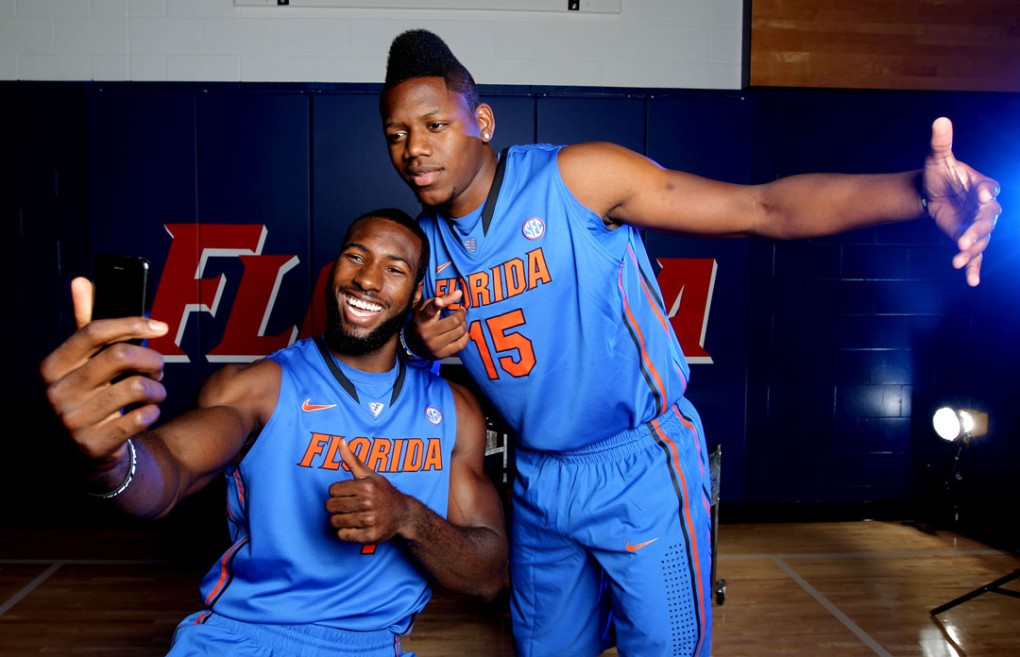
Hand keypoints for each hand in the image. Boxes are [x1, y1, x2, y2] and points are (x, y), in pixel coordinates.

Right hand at [39, 276, 168, 466]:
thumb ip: (85, 324)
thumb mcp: (83, 361)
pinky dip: (153, 412)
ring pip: (137, 387)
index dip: (132, 323)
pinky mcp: (93, 444)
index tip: (160, 326)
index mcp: (53, 366)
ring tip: (155, 392)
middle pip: (121, 356)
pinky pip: (140, 418)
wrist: (85, 449)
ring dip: (157, 388)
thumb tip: (81, 281)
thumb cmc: (90, 394)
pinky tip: (148, 412)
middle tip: (159, 367)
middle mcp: (57, 392)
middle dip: (151, 359)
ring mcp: (72, 421)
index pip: (94, 331)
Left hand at [326, 439, 413, 544]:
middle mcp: (369, 503)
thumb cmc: (383, 493)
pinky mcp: (371, 536)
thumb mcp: (370, 475)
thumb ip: (352, 460)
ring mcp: (371, 520)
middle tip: (346, 507)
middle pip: (332, 506)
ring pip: (336, 521)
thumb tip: (340, 441)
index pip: (333, 490)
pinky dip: (345, 533)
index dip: (337, 492)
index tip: (347, 494)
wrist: (403, 515)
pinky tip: (354, 527)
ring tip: (350, 517)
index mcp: (367, 486)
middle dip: (335, 507)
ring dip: (339, 520)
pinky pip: (343, 536)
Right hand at [408, 289, 468, 359]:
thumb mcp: (426, 308)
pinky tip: (462, 333)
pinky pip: (461, 345)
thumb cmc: (422, 322)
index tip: (441, 300)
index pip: (429, 310)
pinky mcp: (441, 354)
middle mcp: (427, 333)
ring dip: (464, 325)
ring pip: (459, 332)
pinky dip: (465, 337)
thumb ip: (441, 299)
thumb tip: (459, 293)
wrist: (413, 345)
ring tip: (461, 322)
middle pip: (453, 321)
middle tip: (462, 311)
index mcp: (421, 319)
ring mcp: (434, 345)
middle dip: (461, 314)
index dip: (436, 304)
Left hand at [923, 117, 1001, 286]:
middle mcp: (986, 207)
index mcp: (982, 185)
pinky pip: (974, 254)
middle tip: (963, 240)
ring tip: (957, 260)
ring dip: (971, 251)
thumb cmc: (939, 173)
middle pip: (988, 220)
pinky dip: (973, 267)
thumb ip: (941, 143)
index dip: (988, 193)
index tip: (985, 196)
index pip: (989, 190)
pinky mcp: (968, 238)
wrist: (932, 190)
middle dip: (977, 230)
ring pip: (981, 239)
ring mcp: (978, 224)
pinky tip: (971, 281)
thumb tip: (940, 120)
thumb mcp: (937, 158)